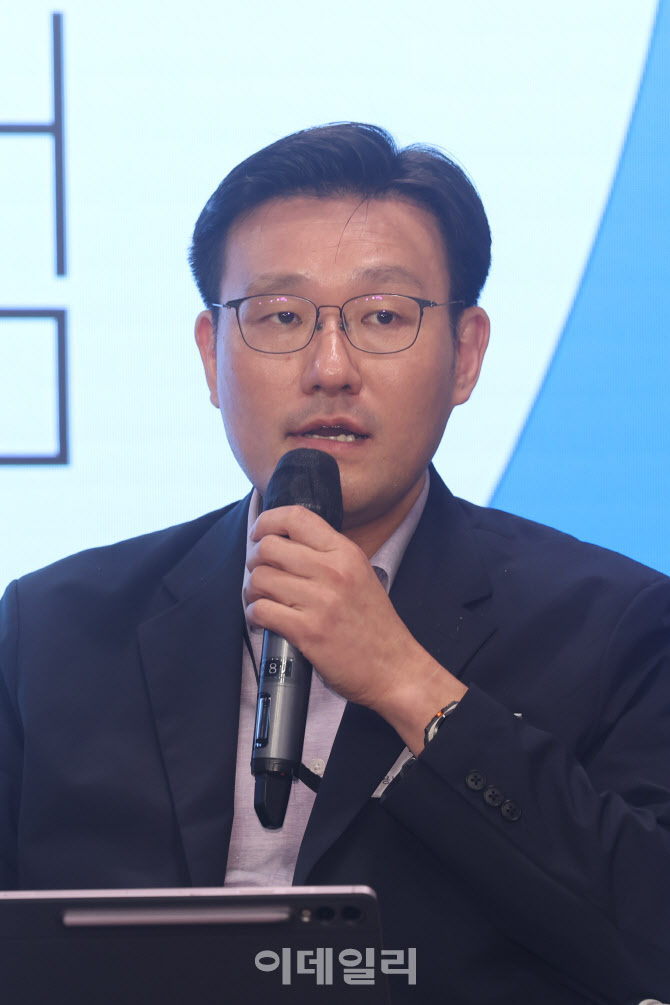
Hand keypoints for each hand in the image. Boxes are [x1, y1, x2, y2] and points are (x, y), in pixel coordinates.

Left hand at [245, 505, 465, 752]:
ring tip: (260, 600)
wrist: (395, 668)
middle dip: (254, 560)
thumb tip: (285, 544)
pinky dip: (254, 615)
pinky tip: (263, 620)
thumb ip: (328, 555)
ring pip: (260, 579)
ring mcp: (320, 601)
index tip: (259, 535)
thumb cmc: (375, 625)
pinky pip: (262, 611)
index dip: (267, 521)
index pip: (295, 517)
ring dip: (252, 590)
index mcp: (346, 553)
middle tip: (259, 574)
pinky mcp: (308, 631)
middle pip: (269, 547)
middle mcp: (333, 571)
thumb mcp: (360, 574)